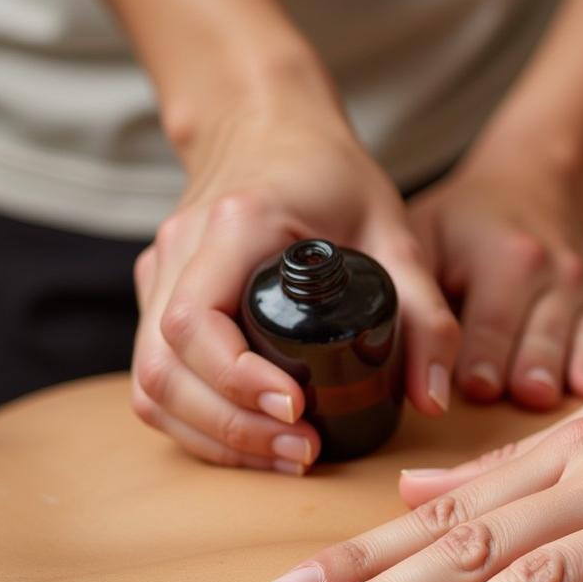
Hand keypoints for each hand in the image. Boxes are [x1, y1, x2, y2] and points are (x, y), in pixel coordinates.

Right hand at [132, 66, 459, 471]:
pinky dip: (195, 419)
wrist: (270, 127)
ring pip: (149, 381)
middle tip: (300, 451)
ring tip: (282, 454)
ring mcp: (157, 274)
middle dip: (229, 426)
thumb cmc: (331, 175)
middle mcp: (179, 250)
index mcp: (234, 225)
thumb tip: (433, 399)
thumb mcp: (395, 232)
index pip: (198, 322)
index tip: (297, 411)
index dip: (237, 382)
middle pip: (162, 366)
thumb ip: (425, 312)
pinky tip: (249, 438)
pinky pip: (155, 374)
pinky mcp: (156, 296)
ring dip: (209, 433)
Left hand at [408, 143, 582, 410]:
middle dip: (535, 368)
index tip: (477, 387)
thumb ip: (412, 296)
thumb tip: (390, 354)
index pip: (491, 319)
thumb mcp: (425, 238)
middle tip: (531, 396)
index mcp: (505, 259)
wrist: (538, 186)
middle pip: (544, 336)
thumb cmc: (468, 223)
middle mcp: (557, 274)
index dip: (482, 355)